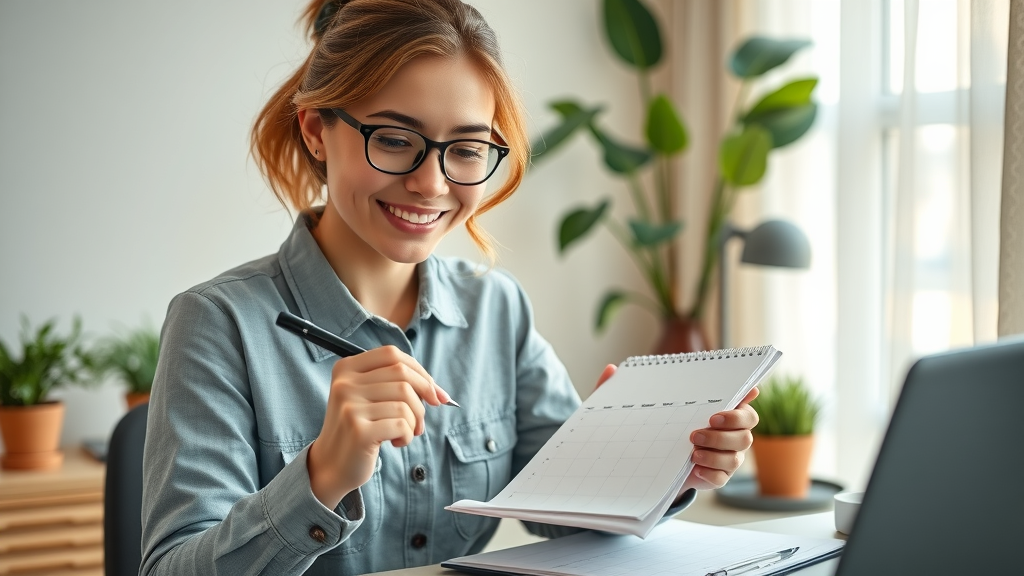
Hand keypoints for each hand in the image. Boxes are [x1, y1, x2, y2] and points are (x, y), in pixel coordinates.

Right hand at [307, 346, 451, 508]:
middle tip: (422, 421)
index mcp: (346, 368)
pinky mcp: (358, 430)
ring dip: (414, 421)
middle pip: (402, 376)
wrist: (331, 465)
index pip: (391, 354)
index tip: (435, 394)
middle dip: (423, 398)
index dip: (419, 371)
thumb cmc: (360, 429)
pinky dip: (407, 435)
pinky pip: (401, 424)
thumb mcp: (370, 398)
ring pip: (405, 401)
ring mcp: (349, 406)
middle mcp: (345, 383)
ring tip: (405, 433)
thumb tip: (440, 393)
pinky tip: (396, 443)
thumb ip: (398, 385)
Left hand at [593, 365, 758, 494]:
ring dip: (717, 452)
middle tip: (700, 429)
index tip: (746, 392)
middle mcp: (727, 431)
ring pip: (737, 454)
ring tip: (692, 452)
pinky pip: (723, 478)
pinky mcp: (716, 476)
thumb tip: (610, 368)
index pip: (742, 398)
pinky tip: (694, 470)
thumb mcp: (634, 409)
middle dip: (729, 427)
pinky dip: (711, 474)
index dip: (747, 394)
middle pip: (747, 427)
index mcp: (715, 408)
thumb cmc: (649, 427)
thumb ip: (621, 389)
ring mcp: (725, 455)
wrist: (646, 463)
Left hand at [680, 386, 758, 491]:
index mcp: (738, 421)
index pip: (749, 418)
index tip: (713, 419)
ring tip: (693, 454)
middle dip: (718, 438)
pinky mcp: (721, 476)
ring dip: (712, 457)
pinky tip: (696, 470)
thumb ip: (722, 400)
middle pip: (744, 440)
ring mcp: (732, 460)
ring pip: (733, 461)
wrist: (676, 451)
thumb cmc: (694, 425)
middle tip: (695, 436)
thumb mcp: (701, 411)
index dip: (734, 419)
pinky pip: (720, 478)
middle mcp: (739, 440)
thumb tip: (753, 389)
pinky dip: (708, 474)